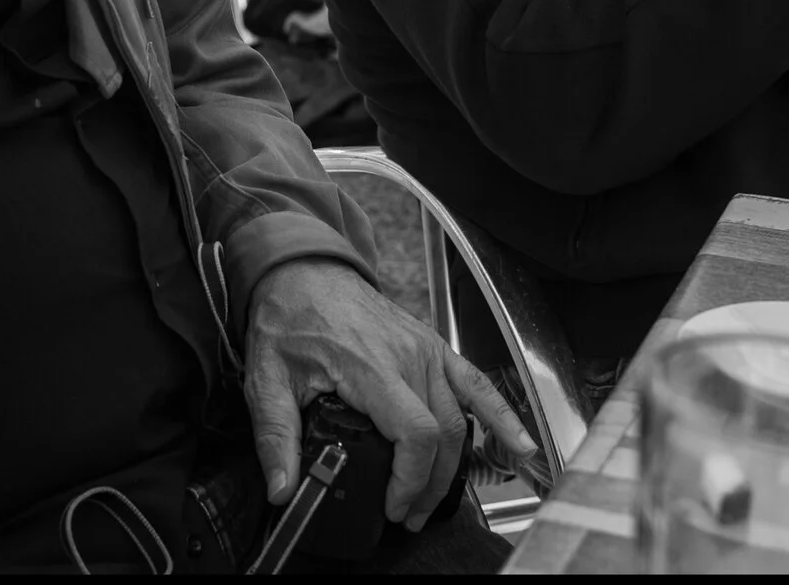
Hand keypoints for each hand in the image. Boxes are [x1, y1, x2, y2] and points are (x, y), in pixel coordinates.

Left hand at [243, 259, 534, 529]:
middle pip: (443, 433)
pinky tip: (521, 446)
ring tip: (432, 501)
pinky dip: (502, 416)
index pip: (415, 432)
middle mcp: (408, 356)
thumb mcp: (267, 378)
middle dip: (430, 486)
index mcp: (371, 365)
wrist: (303, 272)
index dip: (411, 479)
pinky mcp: (434, 347)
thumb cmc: (289, 319)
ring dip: (453, 467)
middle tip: (407, 516)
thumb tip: (281, 489)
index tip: (392, 506)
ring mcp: (427, 350)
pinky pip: (477, 383)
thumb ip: (275, 437)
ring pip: (460, 419)